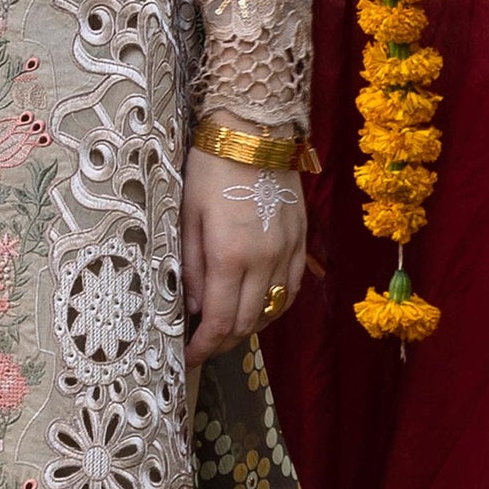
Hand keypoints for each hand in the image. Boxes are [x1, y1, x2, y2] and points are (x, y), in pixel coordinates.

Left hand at [180, 146, 306, 366]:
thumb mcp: (188, 216)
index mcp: (230, 256)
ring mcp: (288, 252)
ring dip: (250, 327)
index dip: (203, 347)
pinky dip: (275, 306)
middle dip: (223, 342)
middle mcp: (264, 260)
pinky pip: (292, 289)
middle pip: (248, 323)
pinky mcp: (301, 241)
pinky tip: (259, 306)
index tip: (187, 357)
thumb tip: (191, 305)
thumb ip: (190, 266)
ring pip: (274, 310)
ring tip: (228, 328)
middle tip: (203, 345)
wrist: (255, 131)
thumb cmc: (211, 168)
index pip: (220, 321)